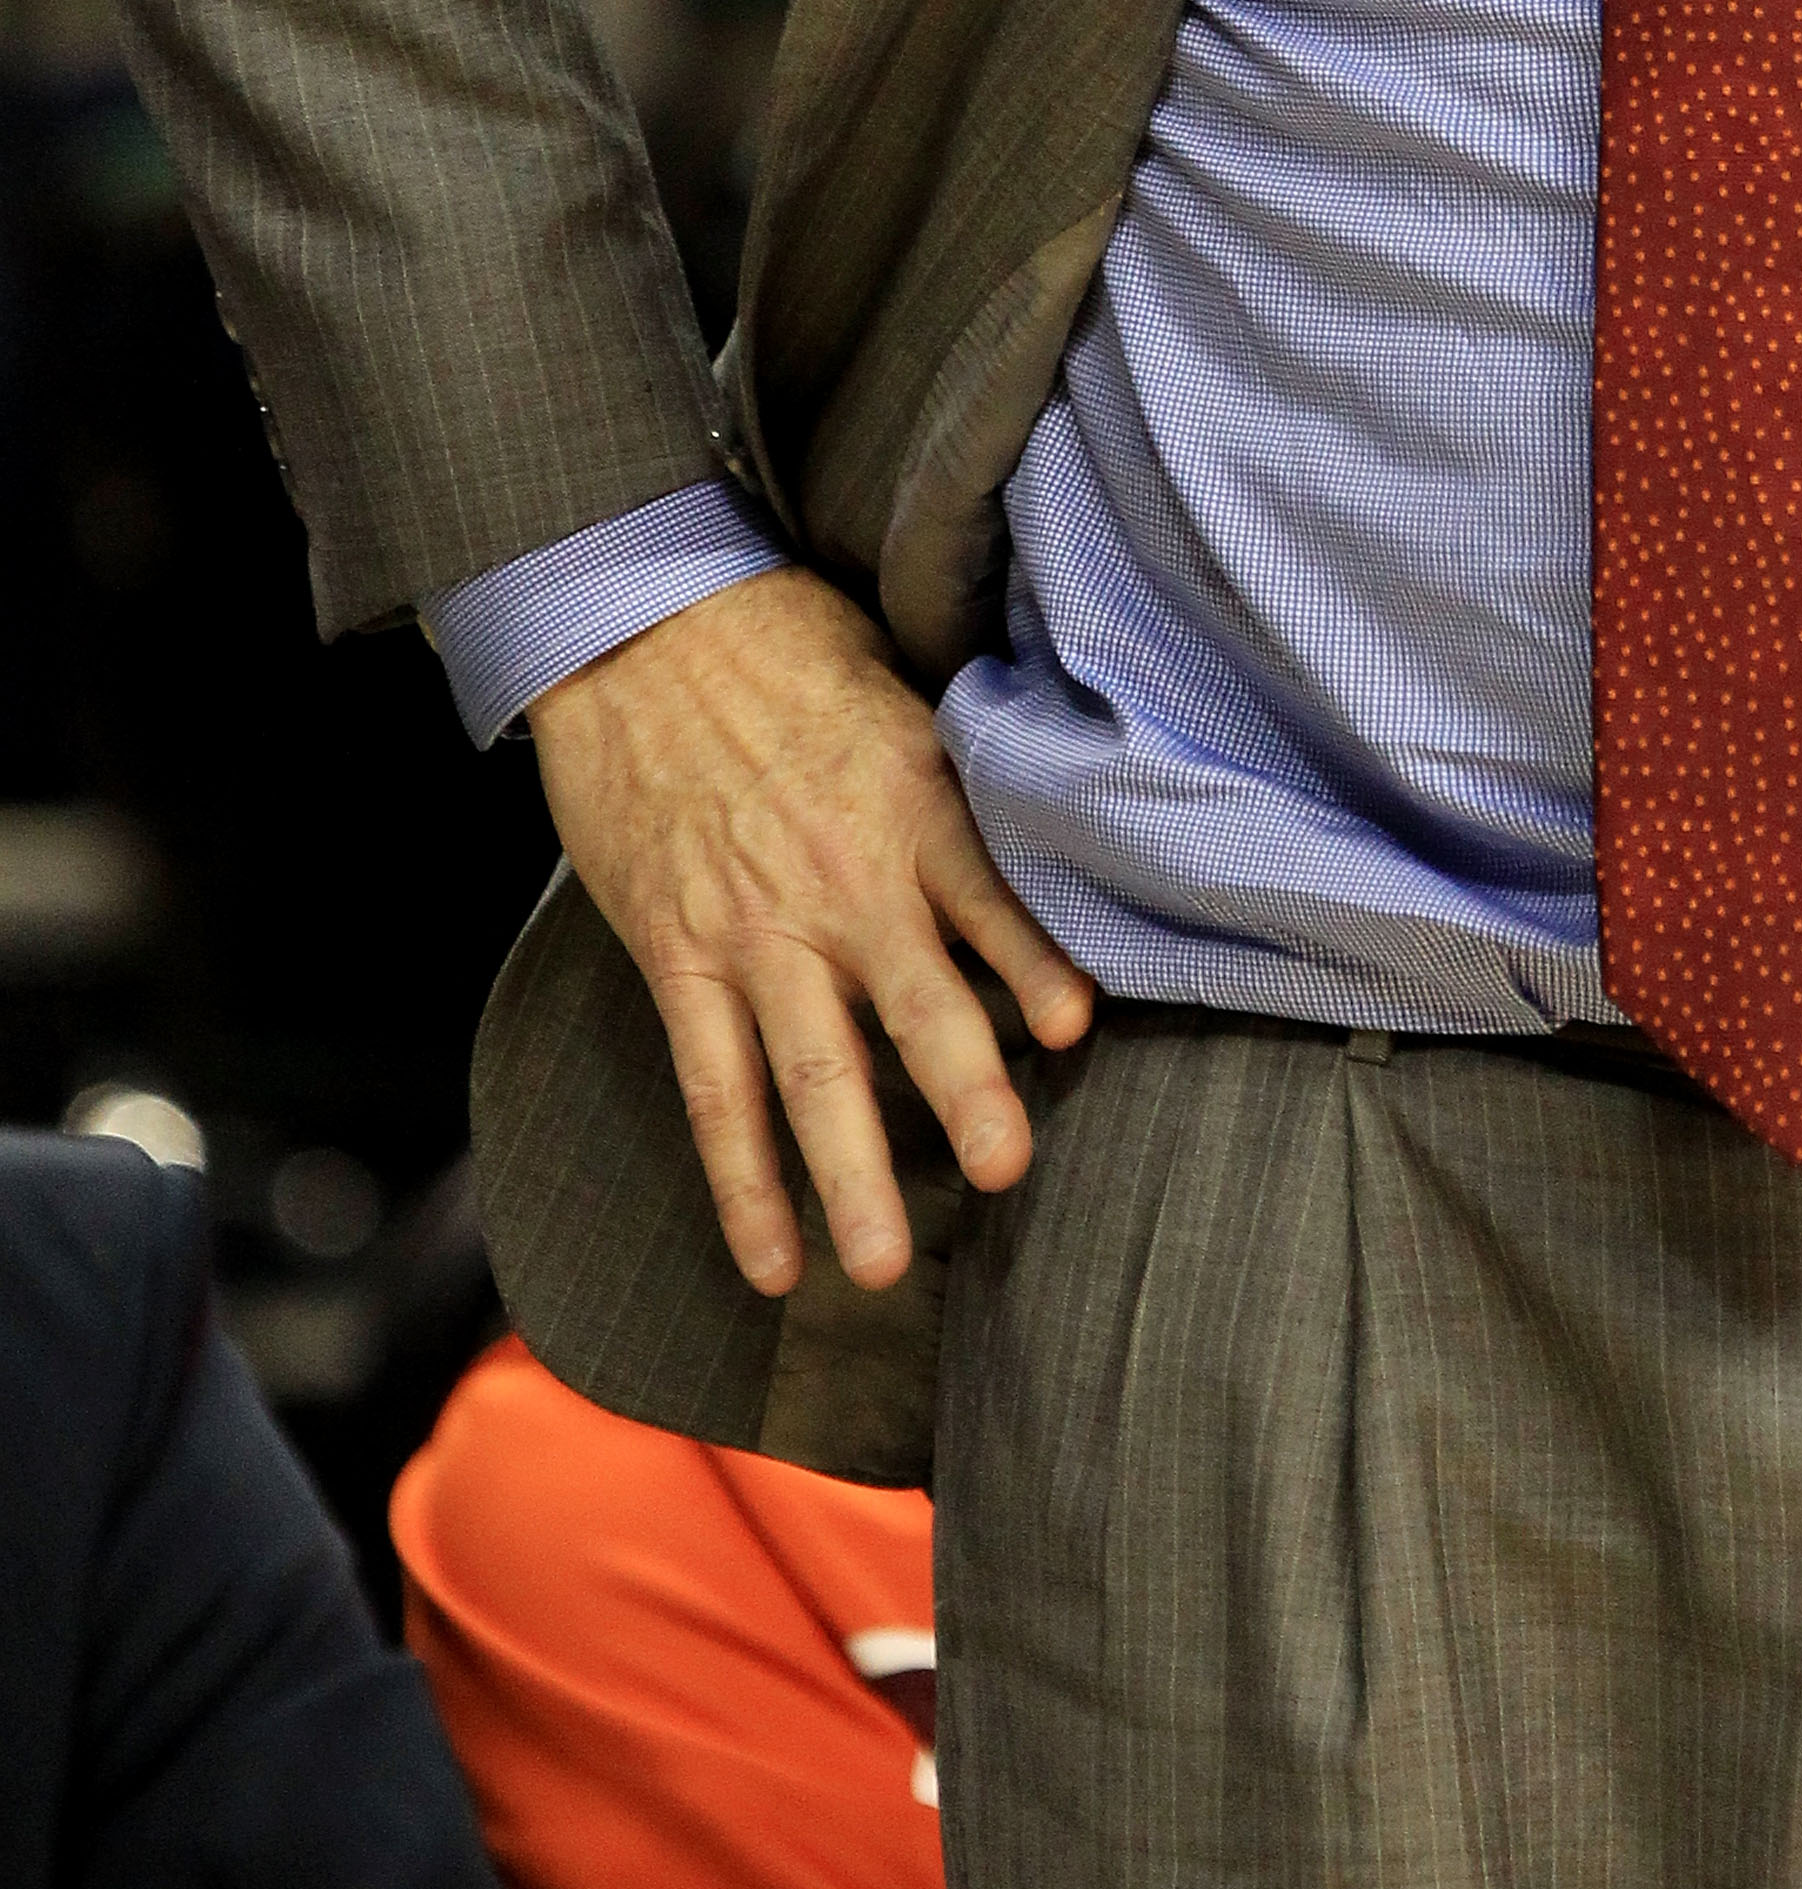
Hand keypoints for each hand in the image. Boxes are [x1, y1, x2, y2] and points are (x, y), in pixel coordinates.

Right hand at [526, 566, 1092, 1297]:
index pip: (990, 900)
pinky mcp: (680, 958)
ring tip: (881, 1268)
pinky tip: (770, 1259)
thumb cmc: (781, 642)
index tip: (1075, 1029)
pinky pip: (712, 1090)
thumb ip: (960, 773)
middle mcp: (841, 882)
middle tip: (1008, 1172)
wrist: (639, 620)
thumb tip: (1047, 817)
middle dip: (966, 1096)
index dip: (1035, 965)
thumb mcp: (900, 686)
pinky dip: (740, 1180)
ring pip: (812, 1075)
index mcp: (910, 804)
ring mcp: (755, 932)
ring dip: (851, 1175)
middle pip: (917, 1007)